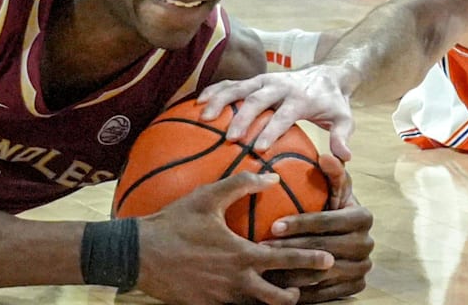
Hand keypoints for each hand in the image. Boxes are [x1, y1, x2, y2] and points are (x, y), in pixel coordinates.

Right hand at [136, 172, 333, 304]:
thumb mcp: (207, 197)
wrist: (137, 254)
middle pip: (279, 298)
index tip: (329, 260)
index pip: (286, 262)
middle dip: (297, 293)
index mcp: (241, 255)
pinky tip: (247, 291)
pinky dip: (247, 302)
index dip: (311, 261)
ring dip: (273, 299)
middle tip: (309, 284)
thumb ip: (242, 184)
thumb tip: (271, 176)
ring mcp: (221, 298)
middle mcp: (235, 282)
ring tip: (283, 290)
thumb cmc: (174, 222)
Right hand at [198, 65, 355, 160]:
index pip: (284, 114)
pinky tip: (197, 103)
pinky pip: (232, 83)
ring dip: (221, 100)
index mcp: (300, 98)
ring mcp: (265, 80)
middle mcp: (280, 86)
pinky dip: (215, 90)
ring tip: (204, 116)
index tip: (259, 148)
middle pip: (258, 99)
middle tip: (230, 138)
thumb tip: (343, 158)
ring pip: (240, 87)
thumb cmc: (332, 103)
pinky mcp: (255, 79)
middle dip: (243, 117)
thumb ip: (342, 137)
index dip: (272, 130)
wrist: (327, 74)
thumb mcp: (344, 118)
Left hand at [263, 155, 373, 302]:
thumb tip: (327, 156)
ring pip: (322, 273)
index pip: (328, 221)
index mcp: (363, 217)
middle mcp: (367, 244)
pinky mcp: (356, 287)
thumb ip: (331, 172)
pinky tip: (278, 284)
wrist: (341, 238)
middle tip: (263, 247)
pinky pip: (325, 293)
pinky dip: (301, 290)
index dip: (300, 223)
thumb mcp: (332, 187)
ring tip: (265, 266)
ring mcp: (362, 268)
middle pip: (324, 248)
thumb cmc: (329, 206)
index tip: (274, 225)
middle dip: (291, 248)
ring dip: (291, 271)